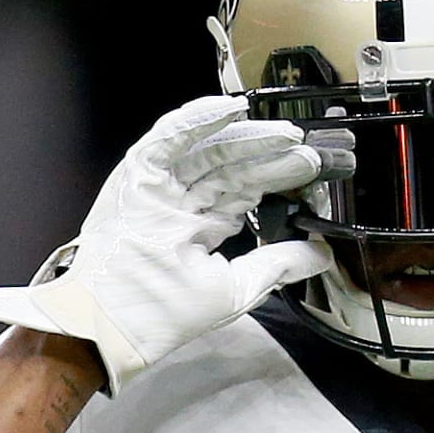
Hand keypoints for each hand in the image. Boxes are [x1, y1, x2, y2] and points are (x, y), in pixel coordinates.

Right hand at [0, 96, 331, 387]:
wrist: (112, 322)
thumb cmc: (162, 314)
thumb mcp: (236, 289)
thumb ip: (278, 265)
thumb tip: (321, 255)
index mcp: (198, 230)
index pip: (243, 194)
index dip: (276, 181)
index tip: (309, 174)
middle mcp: (179, 205)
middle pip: (230, 169)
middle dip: (269, 159)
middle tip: (307, 154)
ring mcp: (158, 188)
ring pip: (207, 151)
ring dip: (246, 138)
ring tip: (283, 133)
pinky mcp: (137, 175)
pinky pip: (168, 139)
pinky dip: (197, 120)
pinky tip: (230, 110)